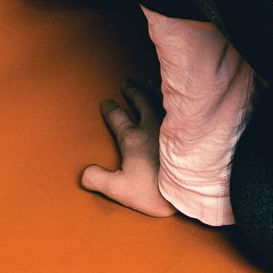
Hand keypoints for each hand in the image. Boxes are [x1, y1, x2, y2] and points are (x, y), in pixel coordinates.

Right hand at [80, 81, 174, 216]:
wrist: (187, 187)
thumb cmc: (154, 190)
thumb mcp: (119, 189)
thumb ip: (98, 179)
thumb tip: (84, 172)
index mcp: (133, 138)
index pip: (118, 117)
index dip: (110, 109)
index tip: (106, 102)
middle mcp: (151, 125)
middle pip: (140, 101)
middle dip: (132, 91)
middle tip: (126, 82)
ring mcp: (171, 124)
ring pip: (160, 100)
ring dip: (152, 90)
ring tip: (148, 81)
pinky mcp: (188, 127)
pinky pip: (178, 105)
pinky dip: (172, 97)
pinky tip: (176, 95)